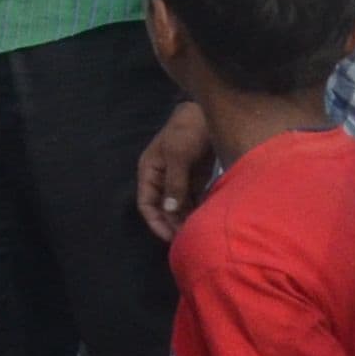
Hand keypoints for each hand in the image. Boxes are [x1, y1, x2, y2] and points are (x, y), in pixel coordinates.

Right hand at [135, 99, 211, 245]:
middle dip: (173, 224)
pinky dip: (198, 211)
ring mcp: (179, 179)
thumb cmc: (187, 132)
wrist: (206, 115)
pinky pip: (193, 200)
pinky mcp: (195, 179)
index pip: (146, 203)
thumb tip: (170, 210)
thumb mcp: (178, 155)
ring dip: (187, 220)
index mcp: (150, 172)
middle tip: (190, 240)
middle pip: (163, 209)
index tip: (170, 238)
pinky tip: (208, 221)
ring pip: (179, 207)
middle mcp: (162, 179)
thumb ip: (174, 183)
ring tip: (200, 234)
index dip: (156, 222)